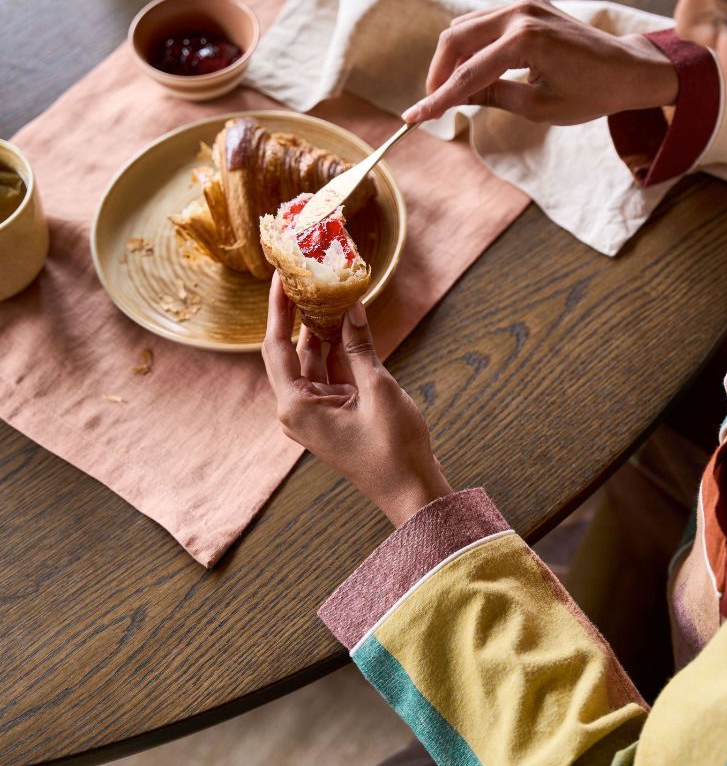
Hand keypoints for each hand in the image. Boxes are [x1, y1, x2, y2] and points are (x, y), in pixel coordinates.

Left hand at [262, 275, 452, 527]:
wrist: (410, 490)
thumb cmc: (393, 448)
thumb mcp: (378, 389)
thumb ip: (360, 346)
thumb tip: (351, 306)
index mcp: (296, 406)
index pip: (277, 346)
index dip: (278, 309)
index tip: (278, 276)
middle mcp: (297, 409)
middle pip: (291, 350)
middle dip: (299, 314)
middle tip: (305, 276)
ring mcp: (315, 412)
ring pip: (313, 360)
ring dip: (322, 329)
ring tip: (328, 290)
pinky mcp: (333, 414)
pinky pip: (330, 374)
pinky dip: (338, 349)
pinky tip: (347, 321)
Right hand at [402, 0, 677, 125]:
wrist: (629, 69)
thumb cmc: (592, 94)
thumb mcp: (538, 107)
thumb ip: (493, 96)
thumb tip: (455, 96)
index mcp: (526, 42)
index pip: (468, 74)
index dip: (438, 99)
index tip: (414, 117)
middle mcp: (521, 14)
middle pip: (456, 38)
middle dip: (439, 71)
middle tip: (433, 102)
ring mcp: (525, 4)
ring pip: (467, 26)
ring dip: (453, 58)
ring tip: (451, 90)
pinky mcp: (530, 5)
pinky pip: (486, 22)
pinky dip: (473, 46)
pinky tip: (473, 71)